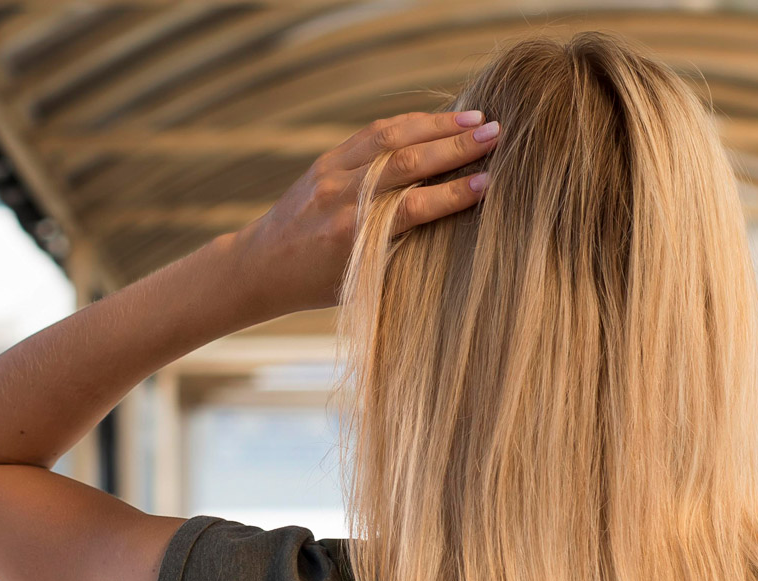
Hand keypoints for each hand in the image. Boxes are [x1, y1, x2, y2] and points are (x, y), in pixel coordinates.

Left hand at [227, 110, 499, 314]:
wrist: (260, 265)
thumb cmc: (316, 285)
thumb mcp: (358, 283)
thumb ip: (397, 256)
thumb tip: (452, 234)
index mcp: (352, 238)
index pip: (413, 207)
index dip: (453, 194)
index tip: (490, 182)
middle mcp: (342, 201)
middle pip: (407, 164)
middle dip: (455, 147)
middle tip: (497, 135)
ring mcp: (332, 175)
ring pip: (390, 139)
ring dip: (437, 125)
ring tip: (477, 119)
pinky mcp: (326, 161)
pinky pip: (372, 134)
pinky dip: (408, 124)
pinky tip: (437, 119)